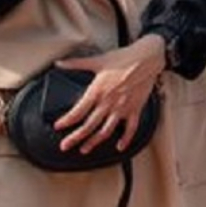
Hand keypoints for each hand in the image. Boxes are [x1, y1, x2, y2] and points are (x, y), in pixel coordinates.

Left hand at [54, 35, 169, 154]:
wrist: (147, 57)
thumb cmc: (123, 58)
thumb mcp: (98, 60)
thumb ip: (76, 63)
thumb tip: (59, 63)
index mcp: (98, 90)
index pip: (78, 111)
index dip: (66, 121)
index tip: (58, 126)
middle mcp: (108, 102)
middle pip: (88, 125)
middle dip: (75, 137)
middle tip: (65, 146)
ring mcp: (122, 108)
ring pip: (106, 130)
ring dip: (94, 142)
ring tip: (85, 149)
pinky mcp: (135, 109)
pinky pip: (131, 129)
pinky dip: (126, 139)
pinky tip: (120, 146)